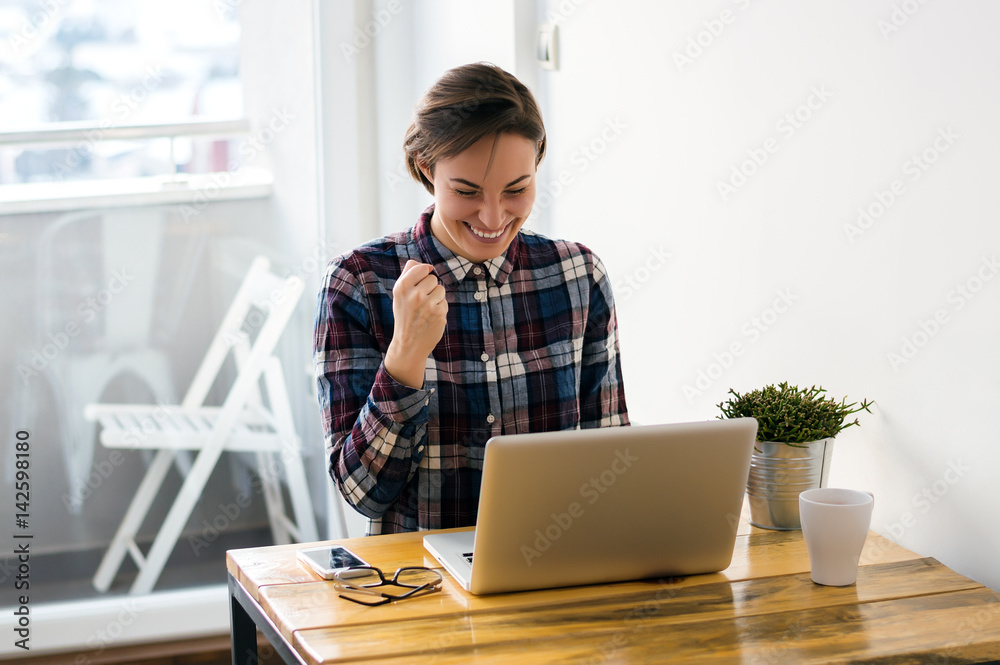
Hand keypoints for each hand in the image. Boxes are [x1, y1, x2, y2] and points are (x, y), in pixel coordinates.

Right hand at [384, 260, 447, 388]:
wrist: (408, 344)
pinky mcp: (439, 313)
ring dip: (436, 298)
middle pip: (432, 278)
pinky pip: (444, 301)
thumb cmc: (405, 315)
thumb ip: (409, 275)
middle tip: (420, 302)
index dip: (423, 274)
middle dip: (429, 288)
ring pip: (440, 289)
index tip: (418, 284)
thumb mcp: (399, 294)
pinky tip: (430, 317)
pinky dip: (440, 308)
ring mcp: (427, 305)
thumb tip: (426, 265)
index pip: (421, 267)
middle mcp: (414, 294)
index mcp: (401, 287)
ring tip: (425, 310)